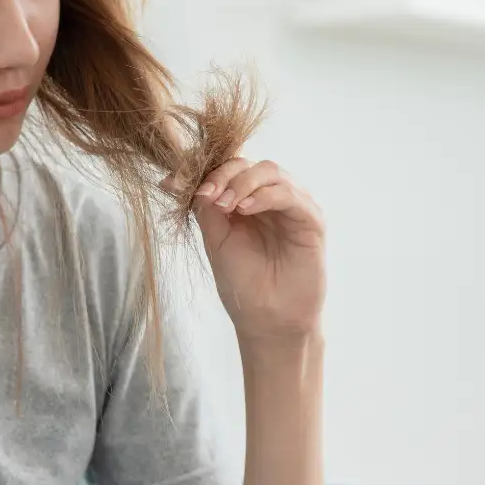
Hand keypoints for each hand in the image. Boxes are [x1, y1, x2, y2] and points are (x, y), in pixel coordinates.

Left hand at [166, 158, 326, 345]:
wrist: (267, 320)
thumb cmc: (243, 283)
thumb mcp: (216, 240)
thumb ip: (205, 208)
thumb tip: (178, 181)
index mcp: (246, 199)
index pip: (227, 168)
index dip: (202, 170)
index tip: (173, 183)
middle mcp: (271, 198)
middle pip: (248, 164)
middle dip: (222, 174)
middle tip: (205, 194)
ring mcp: (293, 206)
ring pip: (270, 171)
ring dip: (242, 182)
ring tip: (224, 203)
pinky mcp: (312, 220)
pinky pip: (289, 194)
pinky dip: (264, 196)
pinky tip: (245, 209)